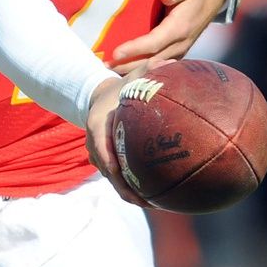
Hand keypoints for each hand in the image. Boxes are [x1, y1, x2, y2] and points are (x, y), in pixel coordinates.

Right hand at [85, 76, 143, 205]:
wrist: (98, 97)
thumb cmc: (120, 86)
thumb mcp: (132, 76)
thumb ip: (150, 69)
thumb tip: (171, 63)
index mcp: (97, 124)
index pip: (99, 145)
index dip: (108, 159)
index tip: (118, 172)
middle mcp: (94, 143)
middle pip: (107, 170)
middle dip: (123, 188)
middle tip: (144, 200)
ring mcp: (99, 154)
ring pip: (112, 179)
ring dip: (128, 193)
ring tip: (152, 204)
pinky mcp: (106, 161)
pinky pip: (118, 177)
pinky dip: (132, 187)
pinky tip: (154, 196)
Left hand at [108, 0, 226, 74]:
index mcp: (180, 27)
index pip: (154, 42)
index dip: (134, 49)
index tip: (115, 53)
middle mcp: (180, 43)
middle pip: (152, 60)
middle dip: (128, 64)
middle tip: (105, 65)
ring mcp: (180, 49)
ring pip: (155, 65)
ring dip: (134, 69)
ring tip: (112, 69)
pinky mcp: (178, 51)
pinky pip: (160, 64)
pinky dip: (144, 68)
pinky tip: (128, 68)